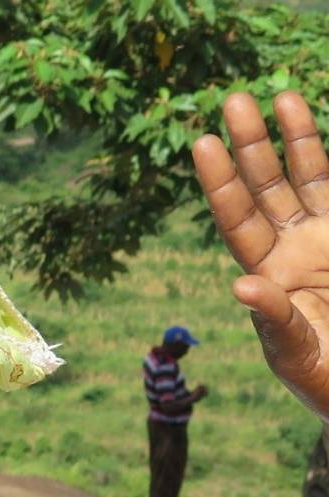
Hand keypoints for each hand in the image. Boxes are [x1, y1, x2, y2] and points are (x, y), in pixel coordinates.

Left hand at [194, 91, 328, 421]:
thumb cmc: (324, 378)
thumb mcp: (294, 354)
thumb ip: (273, 320)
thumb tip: (240, 285)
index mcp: (266, 275)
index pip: (235, 220)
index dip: (220, 182)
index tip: (203, 143)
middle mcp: (292, 248)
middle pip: (265, 187)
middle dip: (251, 145)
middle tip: (232, 100)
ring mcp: (326, 239)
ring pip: (307, 178)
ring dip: (294, 139)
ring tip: (280, 94)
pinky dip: (327, 160)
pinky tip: (309, 125)